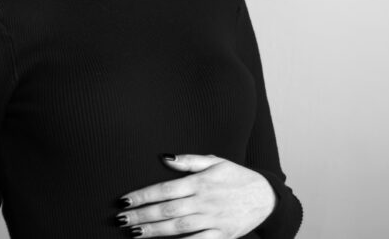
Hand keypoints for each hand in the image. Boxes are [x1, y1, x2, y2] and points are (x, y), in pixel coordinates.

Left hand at [117, 154, 274, 237]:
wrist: (267, 197)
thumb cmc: (236, 176)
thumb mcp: (214, 161)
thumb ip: (188, 160)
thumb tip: (163, 158)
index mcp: (200, 182)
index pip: (164, 189)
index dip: (143, 195)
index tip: (124, 200)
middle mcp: (204, 201)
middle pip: (168, 210)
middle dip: (142, 215)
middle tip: (121, 219)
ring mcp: (213, 220)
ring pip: (179, 228)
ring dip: (155, 231)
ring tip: (135, 233)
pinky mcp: (223, 235)